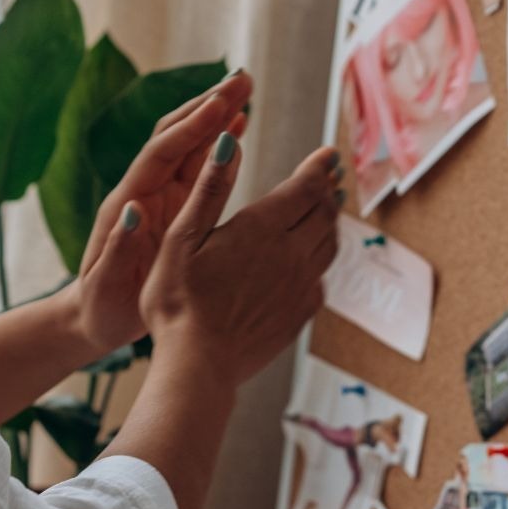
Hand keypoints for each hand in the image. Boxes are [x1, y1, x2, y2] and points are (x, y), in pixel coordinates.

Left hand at [68, 70, 253, 352]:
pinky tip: (239, 128)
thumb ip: (118, 247)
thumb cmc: (100, 307)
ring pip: (191, 146)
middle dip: (208, 105)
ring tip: (246, 90)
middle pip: (177, 135)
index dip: (191, 127)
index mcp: (128, 203)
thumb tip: (133, 208)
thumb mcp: (105, 284)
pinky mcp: (175, 208)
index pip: (161, 153)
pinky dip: (219, 145)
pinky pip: (199, 168)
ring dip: (216, 117)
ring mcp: (161, 196)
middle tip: (243, 78)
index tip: (220, 103)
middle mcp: (145, 190)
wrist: (94, 319)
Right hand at [139, 136, 341, 386]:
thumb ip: (209, 188)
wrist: (197, 365)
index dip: (319, 167)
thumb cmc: (178, 301)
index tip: (328, 155)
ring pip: (328, 245)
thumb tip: (228, 143)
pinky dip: (320, 260)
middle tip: (330, 178)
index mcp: (261, 229)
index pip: (304, 188)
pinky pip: (321, 279)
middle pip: (323, 213)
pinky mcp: (299, 314)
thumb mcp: (181, 238)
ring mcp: (299, 287)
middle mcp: (290, 254)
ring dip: (329, 223)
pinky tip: (309, 261)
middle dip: (327, 190)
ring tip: (326, 211)